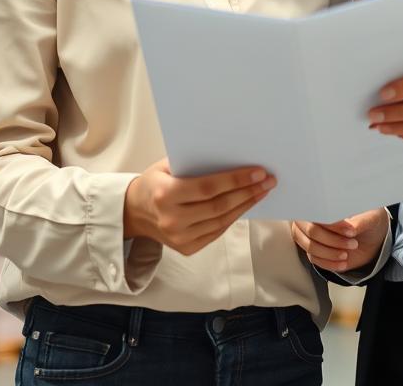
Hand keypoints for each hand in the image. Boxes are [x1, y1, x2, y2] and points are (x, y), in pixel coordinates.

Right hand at [124, 158, 275, 255]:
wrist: (134, 212)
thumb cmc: (154, 182)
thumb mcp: (166, 165)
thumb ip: (194, 163)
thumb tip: (231, 154)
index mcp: (166, 194)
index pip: (209, 187)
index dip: (236, 180)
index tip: (258, 172)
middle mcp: (173, 219)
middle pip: (219, 206)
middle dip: (248, 192)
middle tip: (268, 180)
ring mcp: (180, 238)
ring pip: (222, 220)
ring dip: (246, 205)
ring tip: (262, 191)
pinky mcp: (187, 248)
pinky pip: (217, 231)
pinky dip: (234, 217)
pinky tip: (246, 204)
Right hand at [291, 209, 388, 273]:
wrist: (371, 237)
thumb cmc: (367, 220)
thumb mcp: (369, 218)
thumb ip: (360, 221)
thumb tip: (351, 227)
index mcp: (324, 203)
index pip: (319, 212)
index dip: (333, 224)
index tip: (351, 231)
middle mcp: (313, 218)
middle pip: (312, 231)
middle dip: (333, 240)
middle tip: (353, 242)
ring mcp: (311, 236)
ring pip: (312, 247)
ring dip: (331, 253)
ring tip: (347, 253)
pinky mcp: (314, 251)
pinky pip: (315, 259)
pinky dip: (329, 263)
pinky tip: (343, 262)